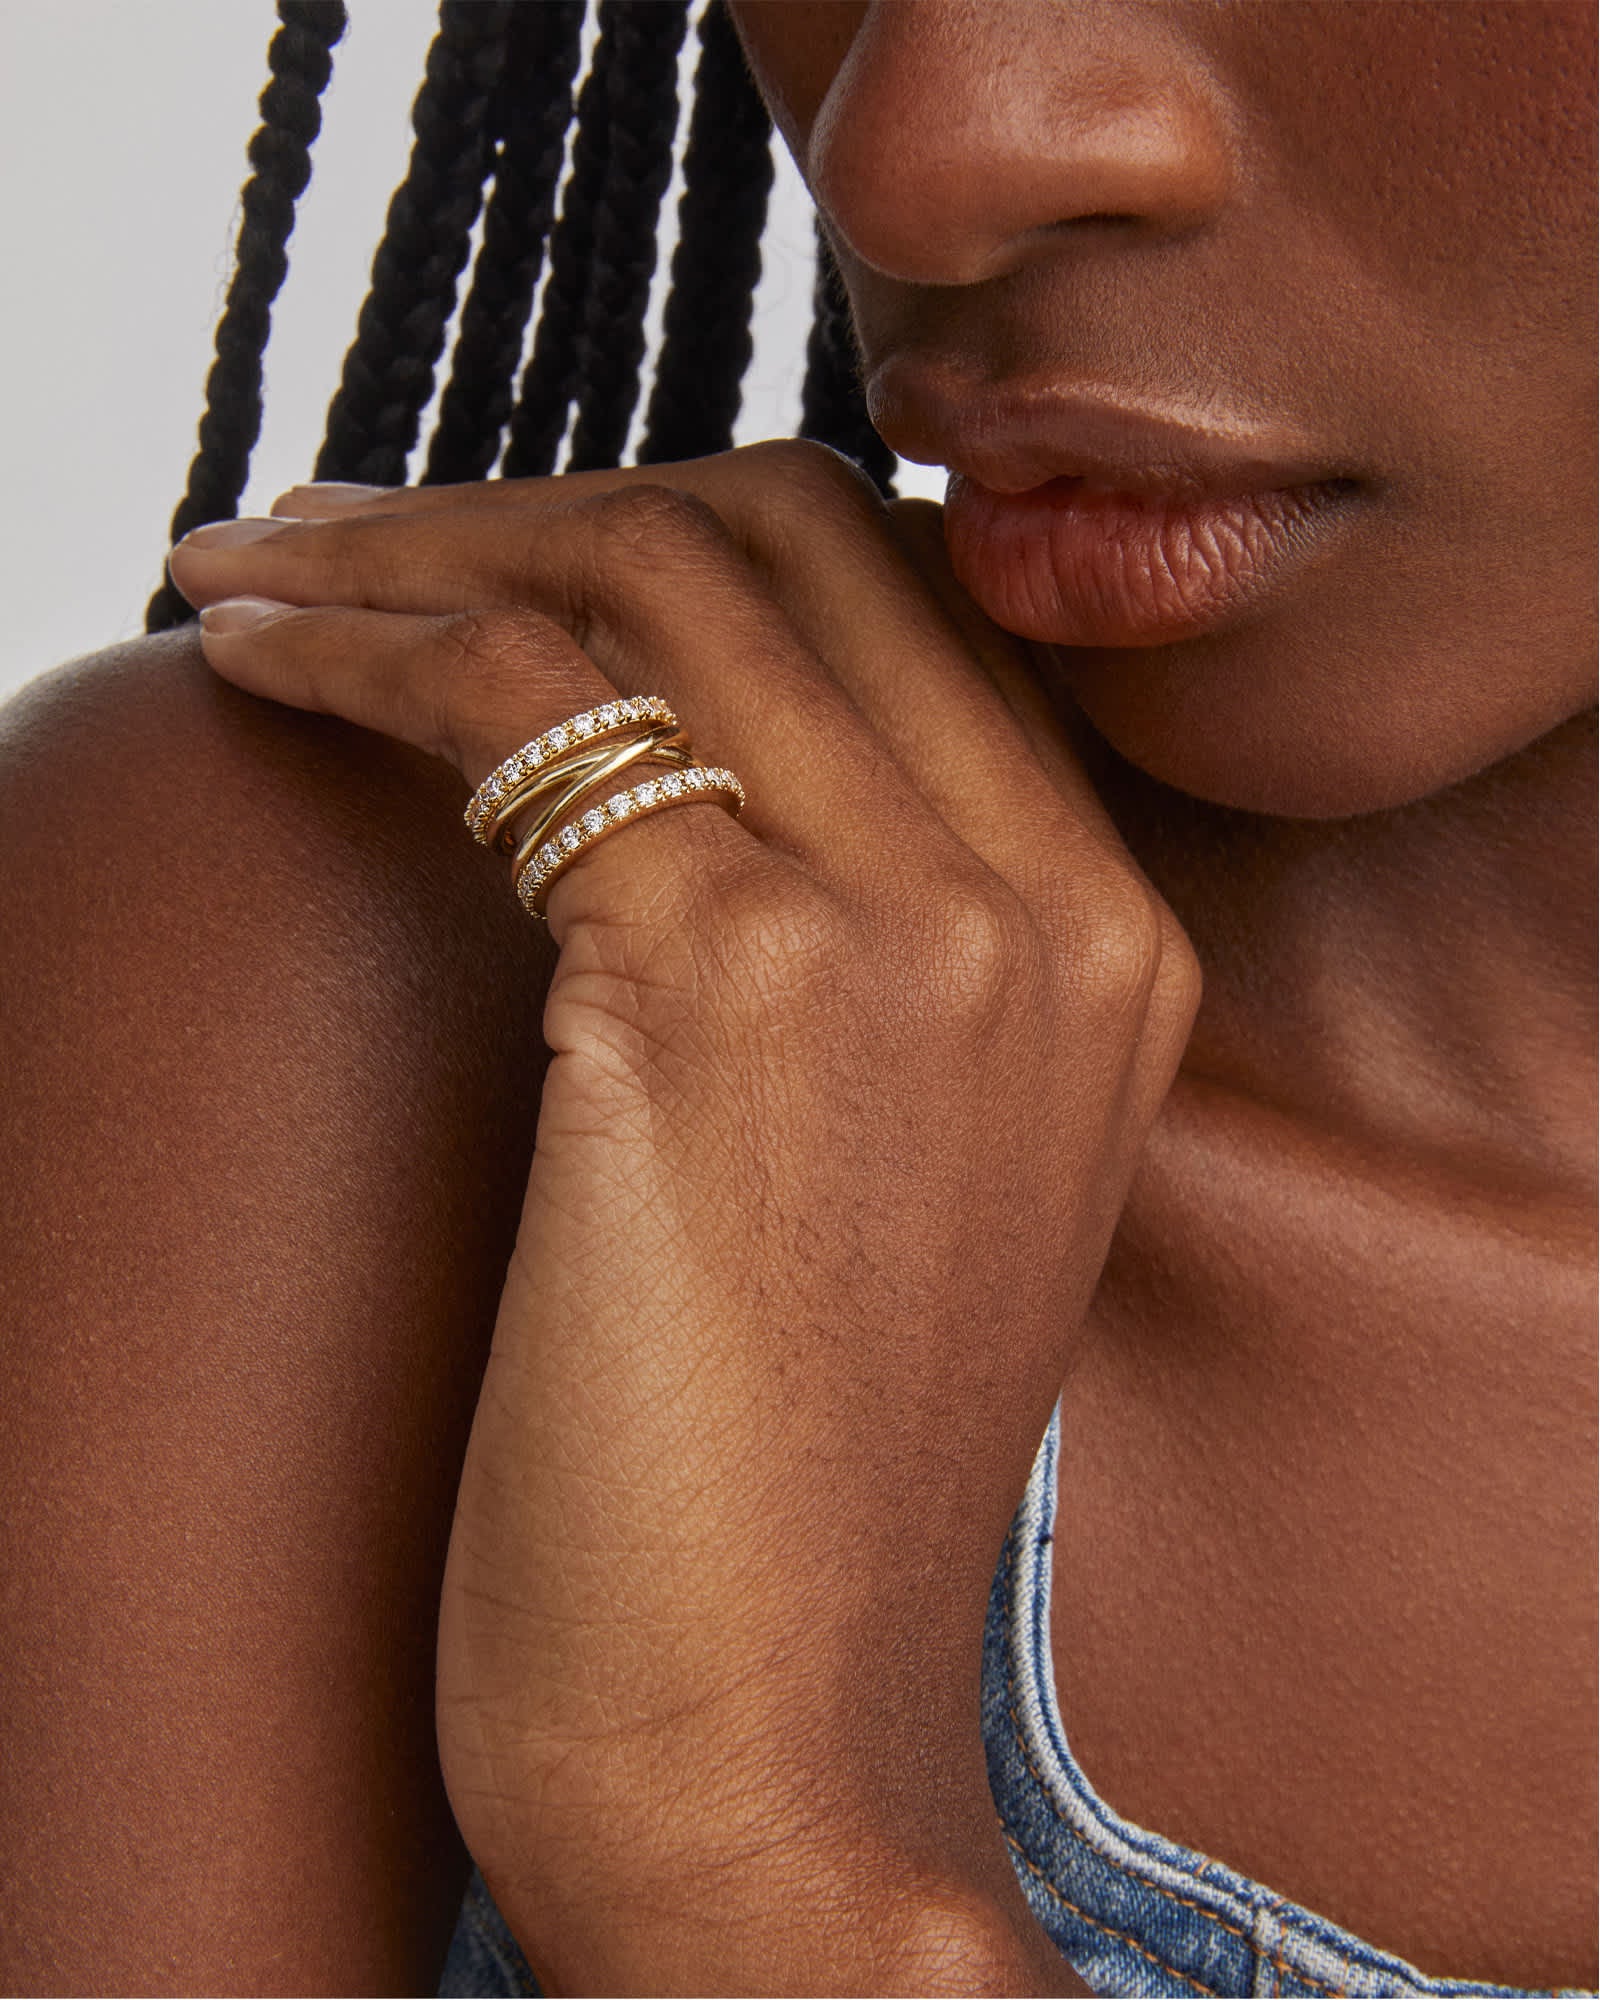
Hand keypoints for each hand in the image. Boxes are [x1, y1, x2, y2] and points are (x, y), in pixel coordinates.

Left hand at [168, 443, 1199, 1995]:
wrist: (763, 1726)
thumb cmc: (779, 1465)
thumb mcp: (895, 1161)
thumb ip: (854, 932)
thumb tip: (652, 739)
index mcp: (1109, 938)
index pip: (900, 591)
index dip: (677, 523)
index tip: (497, 543)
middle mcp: (1045, 902)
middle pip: (779, 534)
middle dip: (533, 500)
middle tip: (342, 541)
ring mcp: (912, 928)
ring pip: (639, 583)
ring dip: (406, 549)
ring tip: (246, 578)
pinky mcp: (730, 984)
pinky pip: (517, 705)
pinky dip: (354, 651)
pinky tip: (241, 668)